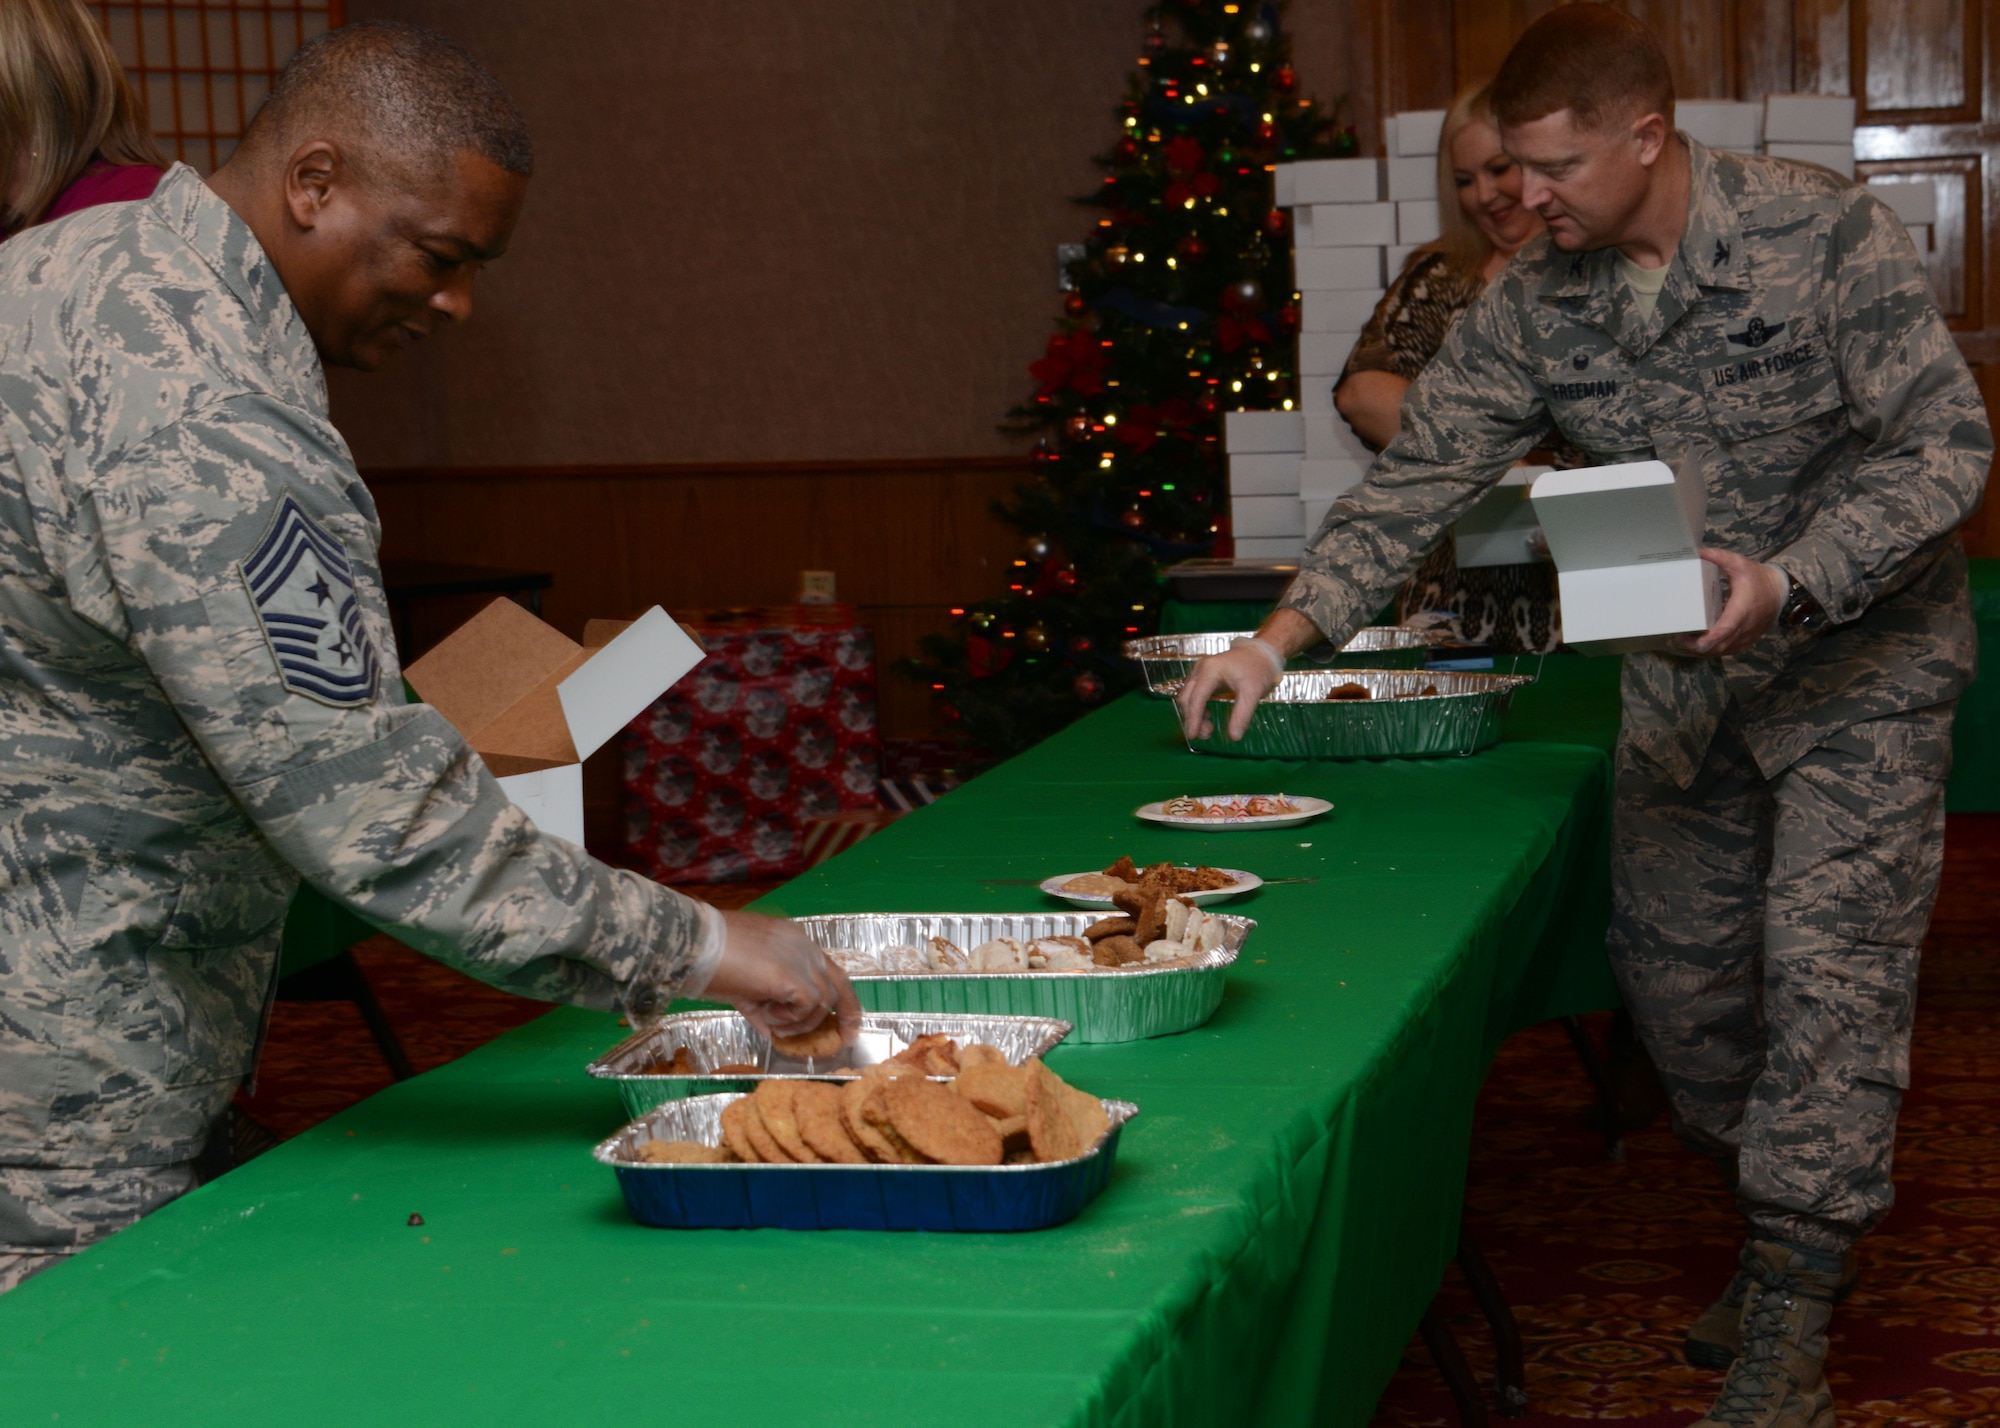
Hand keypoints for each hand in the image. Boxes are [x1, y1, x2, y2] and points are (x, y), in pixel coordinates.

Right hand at [700, 910, 859, 1045]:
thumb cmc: (709, 958)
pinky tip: (769, 1018)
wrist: (694, 946)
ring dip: (802, 1022)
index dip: (834, 996)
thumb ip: (763, 1003)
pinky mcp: (795, 976)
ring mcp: (802, 959)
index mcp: (794, 941)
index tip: (838, 1020)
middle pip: (841, 983)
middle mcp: (804, 947)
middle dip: (848, 1014)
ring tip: (775, 1024)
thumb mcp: (743, 981)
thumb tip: (772, 1031)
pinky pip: (809, 1007)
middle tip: (846, 1038)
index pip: (826, 970)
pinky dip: (793, 1020)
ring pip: (824, 1001)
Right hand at [1176, 642, 1282, 740]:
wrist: (1262, 652)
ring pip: (1189, 696)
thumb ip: (1242, 715)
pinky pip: (1194, 693)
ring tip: (1208, 728)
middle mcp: (1202, 668)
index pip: (1197, 697)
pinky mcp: (1204, 675)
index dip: (1194, 718)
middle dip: (1193, 717)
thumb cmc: (1258, 668)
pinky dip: (1198, 707)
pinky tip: (1207, 716)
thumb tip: (1234, 736)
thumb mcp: (1252, 692)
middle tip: (1206, 734)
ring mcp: (1201, 670)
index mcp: (1211, 669)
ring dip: (1194, 714)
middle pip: (1188, 697)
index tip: (1194, 735)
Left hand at [1669, 548, 1788, 657]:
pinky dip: (1711, 651)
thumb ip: (1719, 557)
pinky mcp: (1745, 641)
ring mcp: (1746, 637)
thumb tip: (1697, 551)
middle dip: (1695, 646)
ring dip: (1700, 651)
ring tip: (1680, 643)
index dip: (1708, 638)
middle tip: (1675, 639)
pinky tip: (1696, 646)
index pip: (1726, 629)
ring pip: (1721, 651)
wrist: (1780, 591)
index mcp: (1742, 609)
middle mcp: (1745, 627)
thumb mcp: (1739, 563)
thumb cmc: (1758, 578)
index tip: (1688, 640)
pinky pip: (1726, 651)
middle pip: (1718, 645)